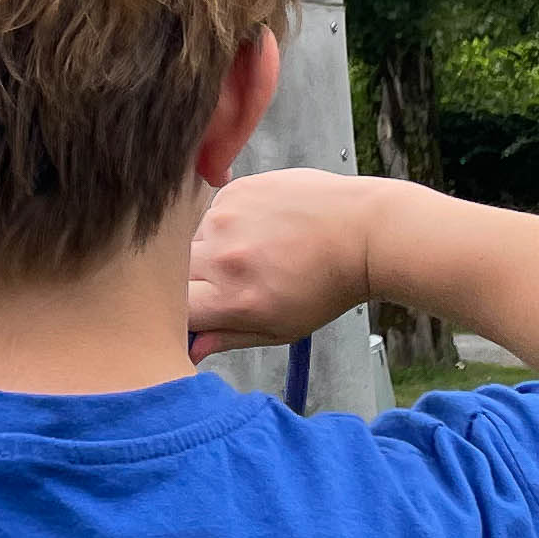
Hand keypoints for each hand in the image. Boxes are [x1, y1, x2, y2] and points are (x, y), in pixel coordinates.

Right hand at [186, 169, 374, 356]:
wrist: (363, 230)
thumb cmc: (329, 282)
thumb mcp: (282, 328)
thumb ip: (230, 337)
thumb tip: (192, 347)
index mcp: (234, 298)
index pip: (176, 311)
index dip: (183, 313)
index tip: (198, 313)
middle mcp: (222, 257)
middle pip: (176, 274)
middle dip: (194, 281)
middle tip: (234, 280)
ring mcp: (226, 218)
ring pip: (193, 239)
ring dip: (213, 249)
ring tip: (255, 250)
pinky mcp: (235, 190)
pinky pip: (214, 211)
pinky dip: (230, 222)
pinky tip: (263, 226)